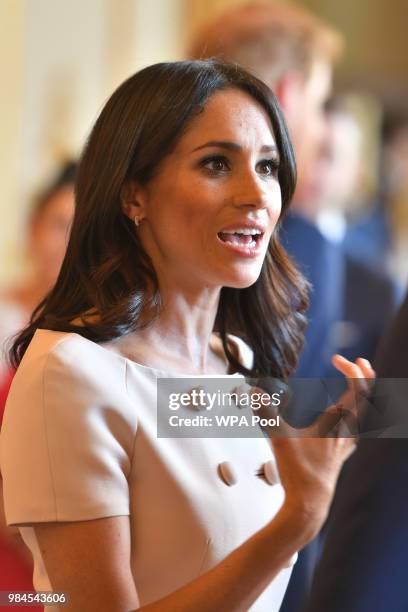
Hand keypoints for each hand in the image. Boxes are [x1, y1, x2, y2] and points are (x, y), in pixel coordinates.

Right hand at [265, 357, 374, 534]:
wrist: (309, 503)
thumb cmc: (298, 472)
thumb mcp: (279, 438)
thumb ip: (266, 413)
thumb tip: (252, 390)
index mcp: (338, 423)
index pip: (357, 390)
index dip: (352, 370)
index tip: (336, 358)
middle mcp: (347, 431)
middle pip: (367, 398)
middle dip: (365, 377)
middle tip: (358, 361)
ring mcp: (346, 443)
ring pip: (365, 413)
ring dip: (363, 394)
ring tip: (358, 381)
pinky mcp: (341, 452)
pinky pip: (357, 427)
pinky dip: (357, 413)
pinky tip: (349, 416)